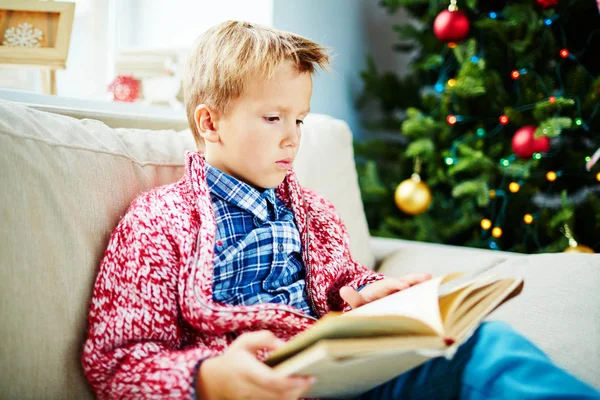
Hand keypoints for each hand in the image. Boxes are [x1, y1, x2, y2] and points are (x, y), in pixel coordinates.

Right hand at [197, 330, 314, 399]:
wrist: (212, 381)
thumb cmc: (233, 358)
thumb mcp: (244, 341)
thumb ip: (264, 338)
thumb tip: (285, 346)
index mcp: (246, 370)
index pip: (272, 380)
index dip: (291, 381)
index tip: (307, 376)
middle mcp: (248, 389)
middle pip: (279, 395)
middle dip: (298, 389)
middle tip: (311, 378)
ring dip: (294, 395)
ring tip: (305, 382)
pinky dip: (286, 398)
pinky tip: (294, 389)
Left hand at [340, 273, 431, 308]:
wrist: (367, 303)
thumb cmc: (364, 304)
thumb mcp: (358, 303)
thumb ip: (353, 298)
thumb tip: (344, 290)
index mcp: (379, 289)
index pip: (388, 284)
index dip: (396, 284)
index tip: (404, 286)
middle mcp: (391, 287)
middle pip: (405, 280)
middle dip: (414, 279)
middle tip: (427, 277)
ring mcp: (400, 290)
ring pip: (412, 284)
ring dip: (422, 283)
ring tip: (434, 279)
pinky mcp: (407, 296)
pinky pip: (417, 292)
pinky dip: (427, 290)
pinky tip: (440, 289)